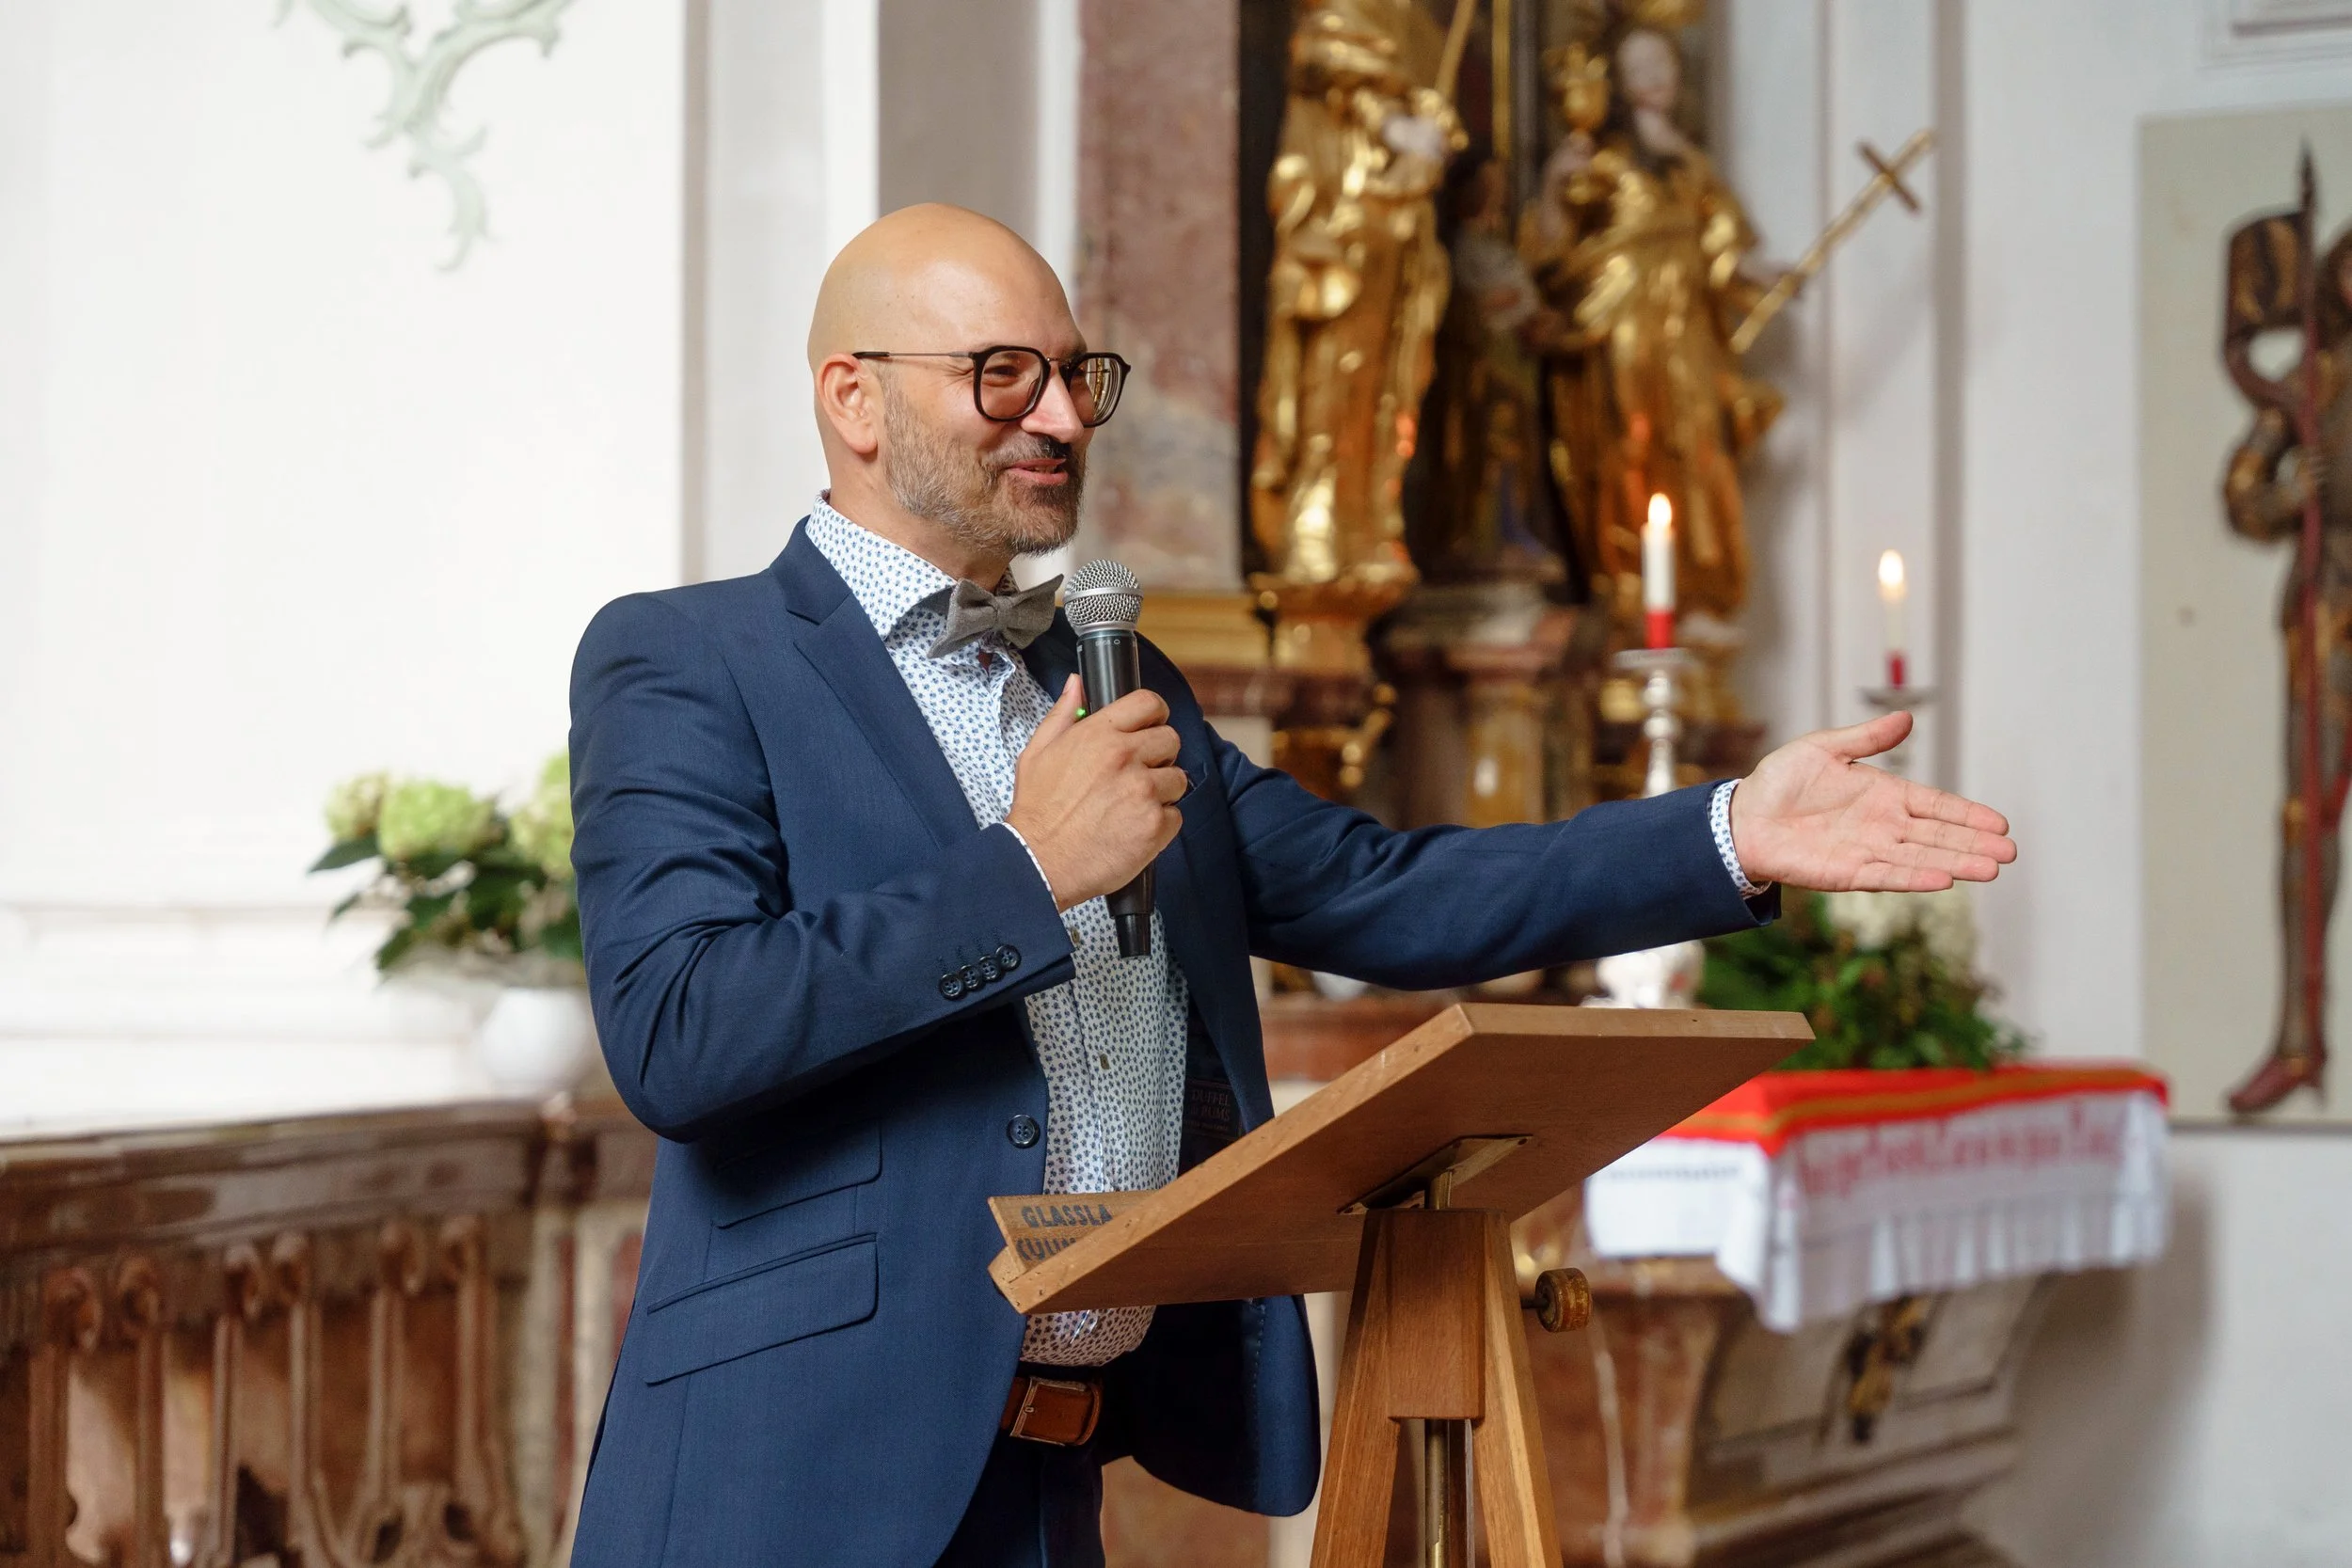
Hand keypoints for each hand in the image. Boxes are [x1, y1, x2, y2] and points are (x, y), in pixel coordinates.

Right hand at [1006, 677, 1185, 910]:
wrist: (1038, 863)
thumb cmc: (1038, 811)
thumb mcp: (1038, 752)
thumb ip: (1062, 714)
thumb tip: (1076, 685)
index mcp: (1099, 734)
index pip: (1149, 703)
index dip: (1154, 715)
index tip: (1151, 728)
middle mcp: (1125, 757)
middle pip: (1171, 740)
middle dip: (1158, 756)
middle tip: (1137, 775)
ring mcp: (1143, 791)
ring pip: (1178, 779)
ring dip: (1161, 792)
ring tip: (1131, 807)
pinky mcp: (1155, 825)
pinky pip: (1176, 815)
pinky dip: (1160, 824)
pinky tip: (1133, 829)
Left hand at [1729, 713, 2015, 891]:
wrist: (1742, 817)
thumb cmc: (1780, 782)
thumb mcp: (1823, 748)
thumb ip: (1866, 738)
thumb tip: (1906, 717)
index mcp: (1884, 794)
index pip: (1936, 805)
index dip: (1967, 815)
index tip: (2000, 824)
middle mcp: (1883, 825)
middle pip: (1938, 836)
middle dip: (1974, 844)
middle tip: (2010, 853)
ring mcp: (1868, 850)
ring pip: (1922, 858)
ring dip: (1956, 863)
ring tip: (1992, 869)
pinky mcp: (1848, 872)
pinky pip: (1888, 875)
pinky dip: (1915, 877)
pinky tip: (1944, 880)